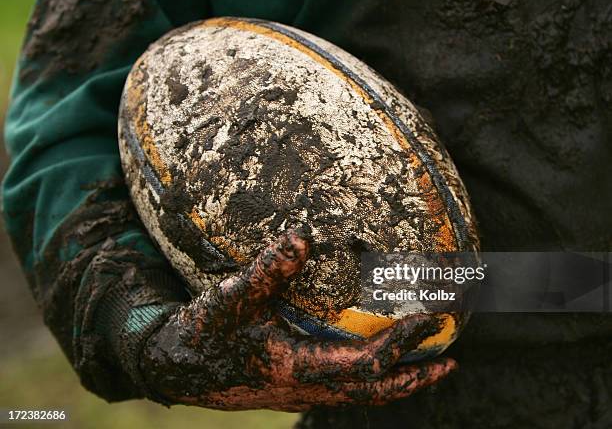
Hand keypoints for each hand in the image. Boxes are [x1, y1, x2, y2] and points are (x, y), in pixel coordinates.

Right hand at [140, 229, 456, 410]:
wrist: (177, 369)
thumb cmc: (204, 334)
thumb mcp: (232, 298)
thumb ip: (267, 269)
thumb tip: (303, 237)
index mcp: (301, 368)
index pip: (369, 362)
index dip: (403, 342)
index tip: (430, 319)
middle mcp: (308, 388)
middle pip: (375, 392)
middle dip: (415, 377)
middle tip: (449, 362)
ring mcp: (302, 393)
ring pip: (361, 396)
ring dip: (397, 382)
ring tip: (425, 367)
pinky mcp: (294, 388)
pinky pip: (344, 390)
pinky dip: (370, 380)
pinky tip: (372, 363)